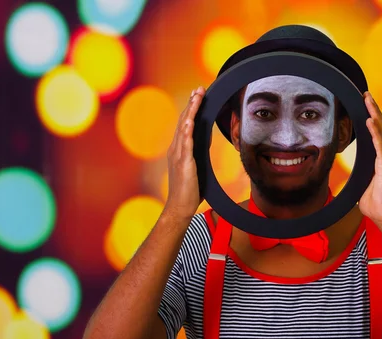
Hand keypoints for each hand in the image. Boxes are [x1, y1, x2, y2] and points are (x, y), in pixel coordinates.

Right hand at [164, 86, 205, 218]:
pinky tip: (190, 118)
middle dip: (192, 104)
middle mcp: (176, 148)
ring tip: (197, 95)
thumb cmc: (189, 191)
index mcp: (179, 150)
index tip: (198, 97)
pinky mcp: (183, 162)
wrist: (180, 207)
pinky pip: (185, 142)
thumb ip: (197, 153)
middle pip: (184, 121)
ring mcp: (178, 154)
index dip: (192, 110)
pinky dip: (187, 129)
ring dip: (191, 110)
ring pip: (184, 127)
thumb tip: (204, 141)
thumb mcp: (195, 167)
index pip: (186, 125)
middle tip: (199, 89)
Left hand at [358, 92, 381, 228]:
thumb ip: (357, 176)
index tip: (364, 102)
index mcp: (381, 158)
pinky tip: (370, 121)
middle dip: (373, 109)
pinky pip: (380, 146)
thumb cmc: (375, 203)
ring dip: (375, 114)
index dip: (372, 116)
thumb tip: (344, 177)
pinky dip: (375, 132)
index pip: (377, 132)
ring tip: (368, 99)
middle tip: (366, 93)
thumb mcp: (361, 185)